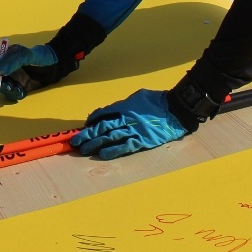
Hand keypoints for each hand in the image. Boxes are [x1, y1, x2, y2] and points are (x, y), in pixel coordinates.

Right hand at [0, 42, 63, 100]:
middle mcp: (6, 67)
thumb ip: (13, 60)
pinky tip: (22, 91)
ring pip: (1, 86)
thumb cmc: (41, 56)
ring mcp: (13, 77)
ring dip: (5, 90)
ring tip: (16, 88)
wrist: (56, 66)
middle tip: (5, 86)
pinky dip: (14, 94)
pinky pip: (11, 93)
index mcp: (5, 55)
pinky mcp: (19, 86)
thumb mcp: (27, 55)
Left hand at [72, 90, 186, 159]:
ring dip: (95, 144)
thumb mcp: (138, 96)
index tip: (84, 127)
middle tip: (75, 142)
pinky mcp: (143, 140)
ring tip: (84, 150)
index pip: (102, 114)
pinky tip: (103, 154)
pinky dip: (113, 150)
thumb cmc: (157, 101)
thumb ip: (124, 104)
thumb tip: (113, 110)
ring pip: (110, 137)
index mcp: (124, 106)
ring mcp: (134, 130)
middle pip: (102, 127)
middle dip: (87, 134)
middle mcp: (126, 118)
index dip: (92, 121)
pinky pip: (125, 146)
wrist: (176, 109)